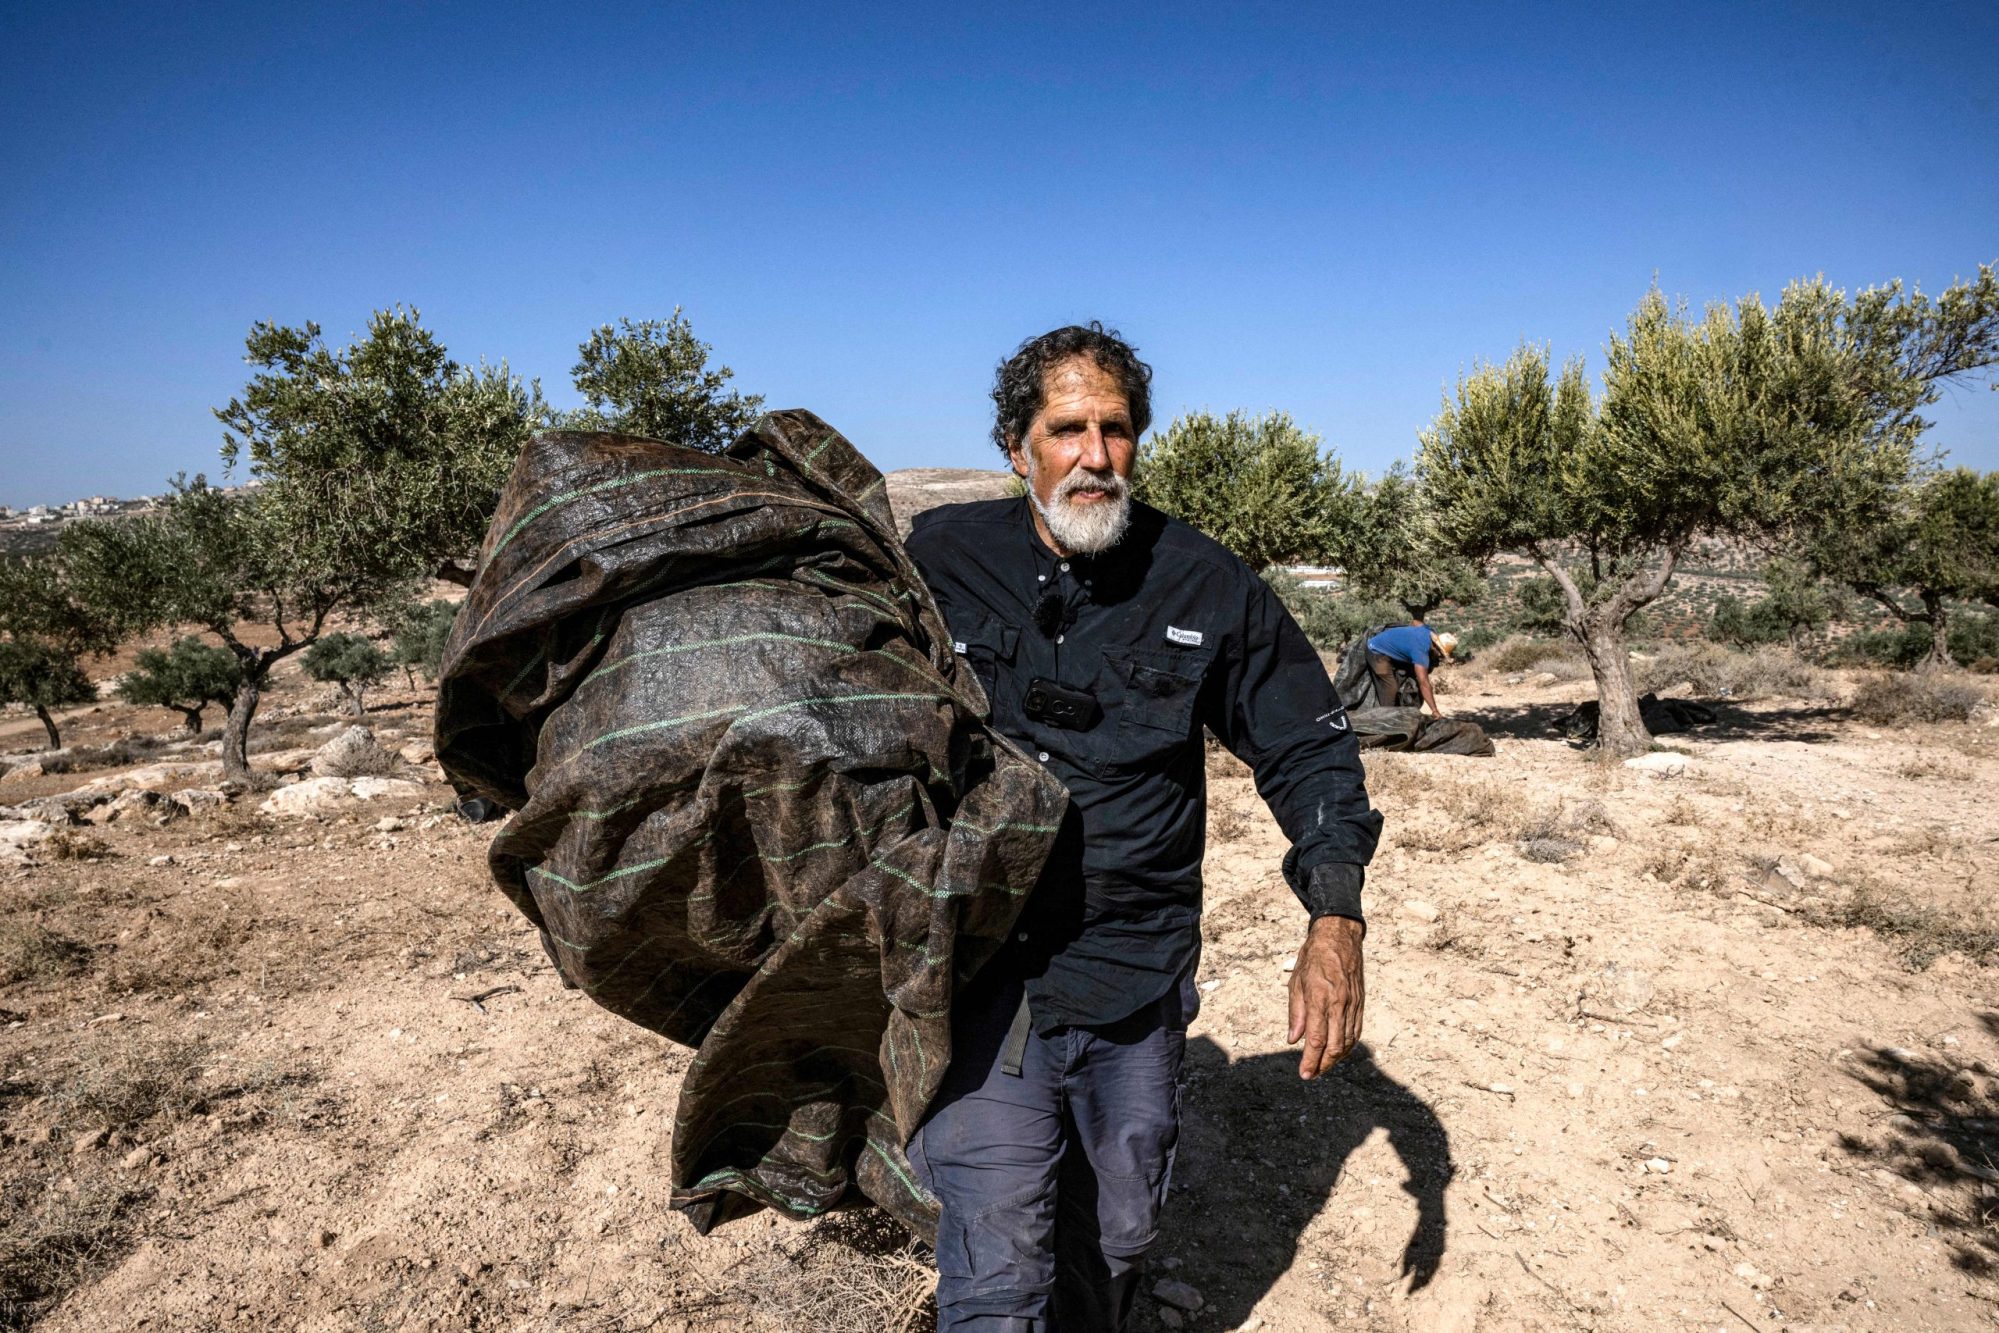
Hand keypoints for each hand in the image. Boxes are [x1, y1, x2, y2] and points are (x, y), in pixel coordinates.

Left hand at [1287, 915, 1364, 1079]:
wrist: (1339, 937)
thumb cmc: (1314, 957)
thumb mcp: (1296, 982)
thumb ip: (1296, 1013)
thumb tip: (1294, 1039)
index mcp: (1320, 998)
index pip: (1316, 1039)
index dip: (1310, 1060)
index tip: (1304, 1073)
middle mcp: (1339, 1003)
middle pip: (1335, 1045)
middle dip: (1323, 1064)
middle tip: (1312, 1074)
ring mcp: (1353, 1004)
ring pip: (1348, 1041)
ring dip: (1336, 1058)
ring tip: (1323, 1065)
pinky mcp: (1361, 1002)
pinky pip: (1356, 1030)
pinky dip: (1348, 1045)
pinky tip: (1339, 1050)